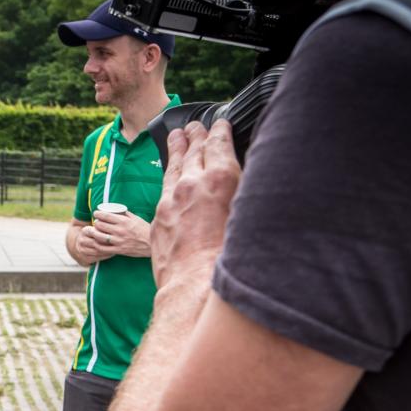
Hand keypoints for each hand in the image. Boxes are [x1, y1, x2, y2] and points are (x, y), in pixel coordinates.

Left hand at [87, 208, 151, 258]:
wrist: (152, 243)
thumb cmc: (144, 229)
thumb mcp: (136, 218)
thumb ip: (125, 214)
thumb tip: (116, 209)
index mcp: (123, 221)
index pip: (105, 215)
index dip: (98, 214)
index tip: (96, 213)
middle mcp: (119, 230)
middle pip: (100, 225)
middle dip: (96, 223)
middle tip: (96, 223)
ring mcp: (118, 241)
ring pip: (99, 236)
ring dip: (94, 233)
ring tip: (94, 232)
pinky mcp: (118, 250)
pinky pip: (103, 248)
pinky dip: (97, 245)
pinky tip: (97, 242)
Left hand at [150, 119, 240, 288]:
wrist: (194, 286)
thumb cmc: (229, 259)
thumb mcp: (250, 217)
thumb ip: (248, 192)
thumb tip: (248, 181)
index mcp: (220, 178)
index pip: (219, 144)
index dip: (220, 131)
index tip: (220, 124)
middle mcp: (192, 183)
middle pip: (195, 151)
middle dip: (197, 135)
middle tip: (196, 126)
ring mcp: (171, 199)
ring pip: (174, 166)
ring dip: (177, 148)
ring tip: (177, 135)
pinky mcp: (159, 217)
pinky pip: (164, 187)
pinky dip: (168, 174)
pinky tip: (169, 172)